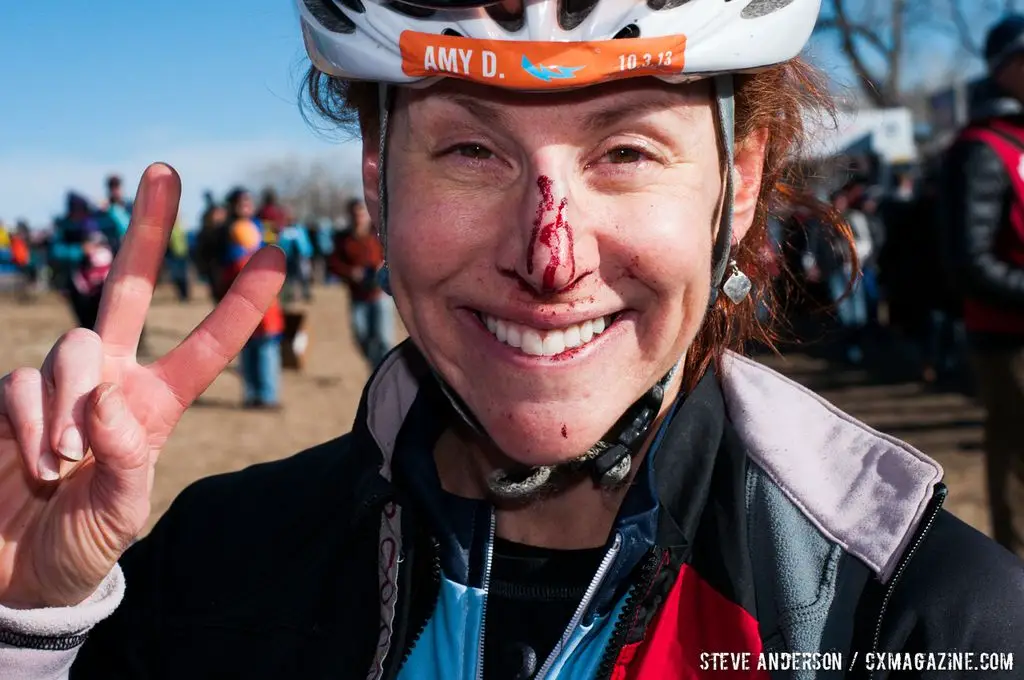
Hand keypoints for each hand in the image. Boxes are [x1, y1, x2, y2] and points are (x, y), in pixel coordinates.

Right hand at [0, 164, 284, 607]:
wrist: (18, 573)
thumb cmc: (82, 543)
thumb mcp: (123, 512)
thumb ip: (128, 458)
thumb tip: (111, 397)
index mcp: (157, 404)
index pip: (205, 344)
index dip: (239, 301)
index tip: (274, 250)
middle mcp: (110, 381)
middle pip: (128, 290)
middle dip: (147, 231)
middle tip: (167, 171)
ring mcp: (58, 385)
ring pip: (71, 348)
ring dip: (69, 407)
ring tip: (63, 466)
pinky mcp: (10, 398)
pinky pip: (18, 384)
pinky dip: (28, 424)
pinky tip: (32, 465)